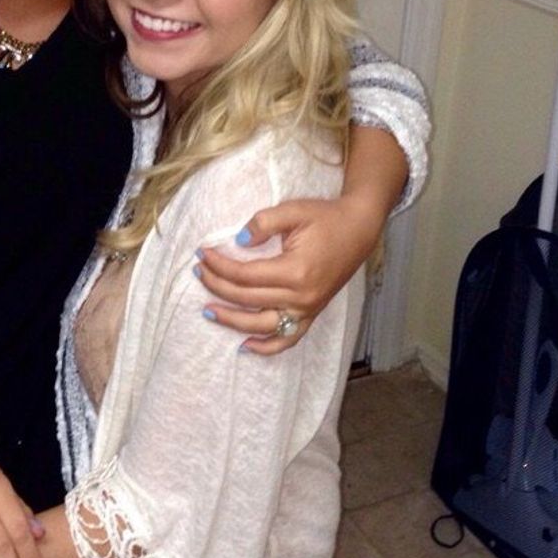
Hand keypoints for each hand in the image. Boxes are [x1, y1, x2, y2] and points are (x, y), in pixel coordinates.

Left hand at [195, 194, 379, 353]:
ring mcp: (307, 309)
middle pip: (247, 299)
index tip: (203, 253)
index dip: (219, 266)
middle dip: (217, 286)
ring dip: (232, 321)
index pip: (245, 275)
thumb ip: (262, 223)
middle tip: (199, 272)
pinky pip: (288, 339)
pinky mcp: (311, 314)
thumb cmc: (325, 218)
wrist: (358, 229)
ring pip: (262, 326)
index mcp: (295, 271)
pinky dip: (267, 347)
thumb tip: (237, 242)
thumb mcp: (293, 210)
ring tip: (208, 311)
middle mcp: (301, 296)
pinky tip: (245, 346)